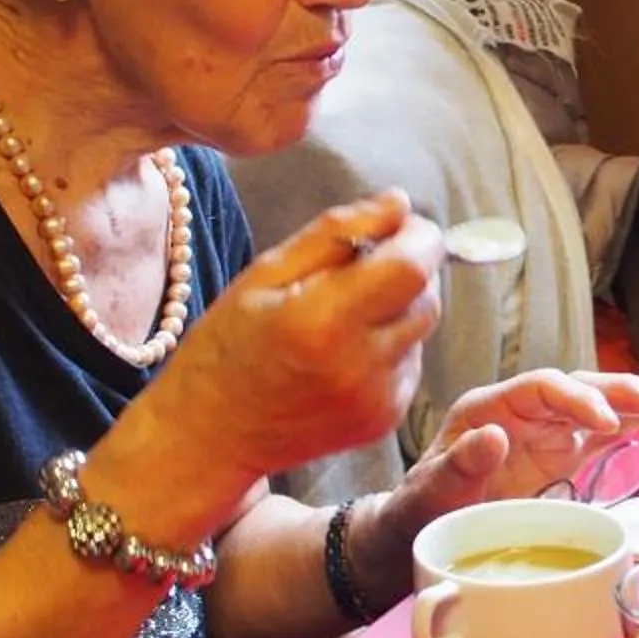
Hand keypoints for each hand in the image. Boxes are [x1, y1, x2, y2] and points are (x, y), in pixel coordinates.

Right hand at [137, 193, 446, 506]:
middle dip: (408, 270)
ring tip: (342, 316)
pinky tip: (342, 353)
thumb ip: (337, 232)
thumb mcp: (266, 273)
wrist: (212, 435)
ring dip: (398, 308)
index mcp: (323, 321)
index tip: (398, 225)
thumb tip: (399, 203)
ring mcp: (376, 399)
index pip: (414, 264)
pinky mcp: (385, 420)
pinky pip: (410, 363)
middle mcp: (359, 365)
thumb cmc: (228, 346)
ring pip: (422, 329)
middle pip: (426, 296)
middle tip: (359, 269)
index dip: (418, 236)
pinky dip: (389, 346)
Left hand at [377, 369, 638, 550]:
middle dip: (613, 392)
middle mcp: (517, 415)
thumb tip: (495, 436)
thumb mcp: (428, 493)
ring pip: (588, 407)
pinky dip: (623, 426)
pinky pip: (593, 436)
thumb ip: (458, 466)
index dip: (576, 400)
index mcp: (486, 409)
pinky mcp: (553, 458)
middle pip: (572, 389)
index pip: (540, 388)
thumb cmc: (415, 513)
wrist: (412, 537)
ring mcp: (538, 435)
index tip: (605, 421)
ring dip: (626, 402)